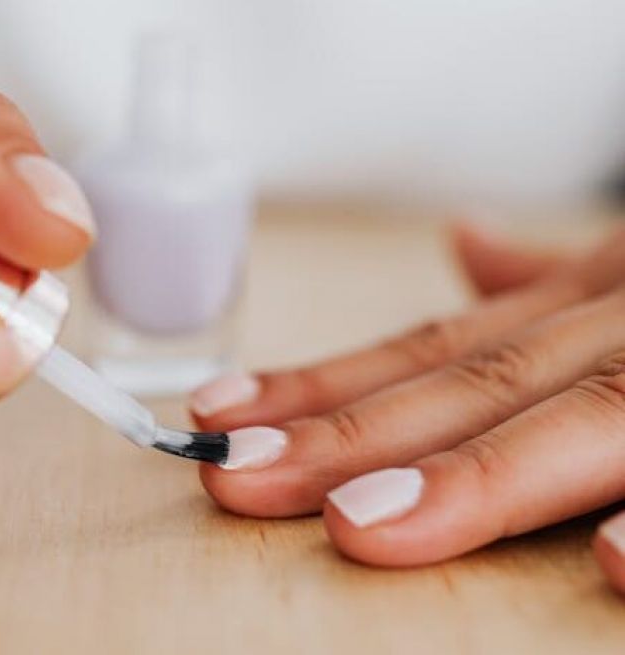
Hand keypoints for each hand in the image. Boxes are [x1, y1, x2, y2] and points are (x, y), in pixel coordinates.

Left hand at [192, 221, 624, 594]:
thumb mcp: (624, 264)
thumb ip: (540, 274)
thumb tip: (465, 236)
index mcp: (578, 303)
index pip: (430, 350)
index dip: (320, 386)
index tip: (216, 414)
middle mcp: (614, 330)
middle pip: (471, 386)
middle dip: (349, 436)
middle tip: (236, 475)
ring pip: (580, 420)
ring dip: (466, 479)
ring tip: (354, 523)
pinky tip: (606, 564)